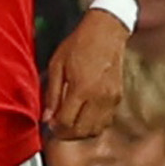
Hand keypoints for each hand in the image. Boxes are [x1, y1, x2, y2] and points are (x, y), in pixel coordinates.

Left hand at [43, 8, 128, 138]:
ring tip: (70, 123)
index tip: (50, 124)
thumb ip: (52, 94)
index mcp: (81, 88)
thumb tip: (47, 117)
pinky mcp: (118, 97)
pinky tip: (83, 116)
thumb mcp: (57, 66)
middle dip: (67, 134)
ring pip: (96, 129)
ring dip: (81, 132)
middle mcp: (99, 97)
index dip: (56, 128)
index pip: (67, 122)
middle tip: (57, 128)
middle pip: (82, 130)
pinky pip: (106, 120)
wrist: (105, 32)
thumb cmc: (78, 45)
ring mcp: (111, 98)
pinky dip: (94, 124)